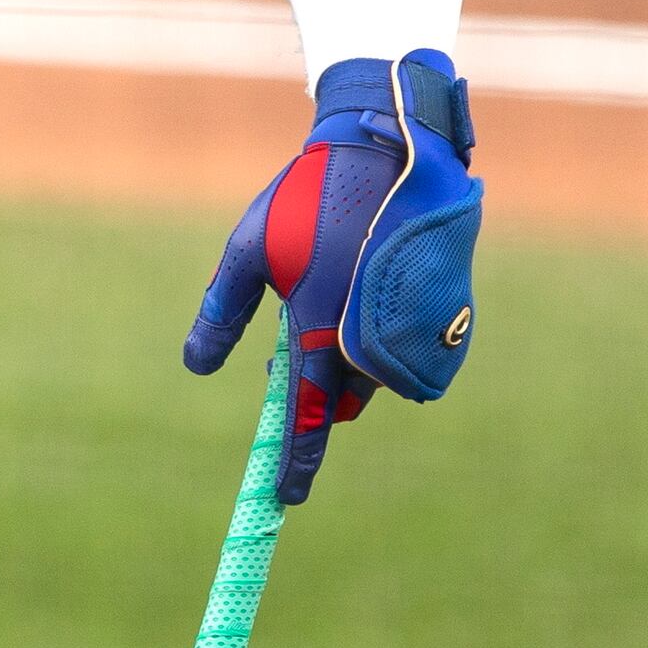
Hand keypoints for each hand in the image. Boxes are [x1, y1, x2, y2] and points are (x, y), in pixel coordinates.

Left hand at [183, 50, 483, 504]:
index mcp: (317, 325)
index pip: (304, 415)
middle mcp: (371, 338)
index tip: (282, 498)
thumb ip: (223, 312)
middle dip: (317, 395)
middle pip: (342, 400)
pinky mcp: (450, 314)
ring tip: (326, 314)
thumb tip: (197, 367)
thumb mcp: (250, 249)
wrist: (390, 149)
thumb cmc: (307, 198)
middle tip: (288, 360)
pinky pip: (412, 353)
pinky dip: (385, 343)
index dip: (294, 460)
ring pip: (377, 377)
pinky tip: (366, 298)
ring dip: (350, 365)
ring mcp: (416, 329)